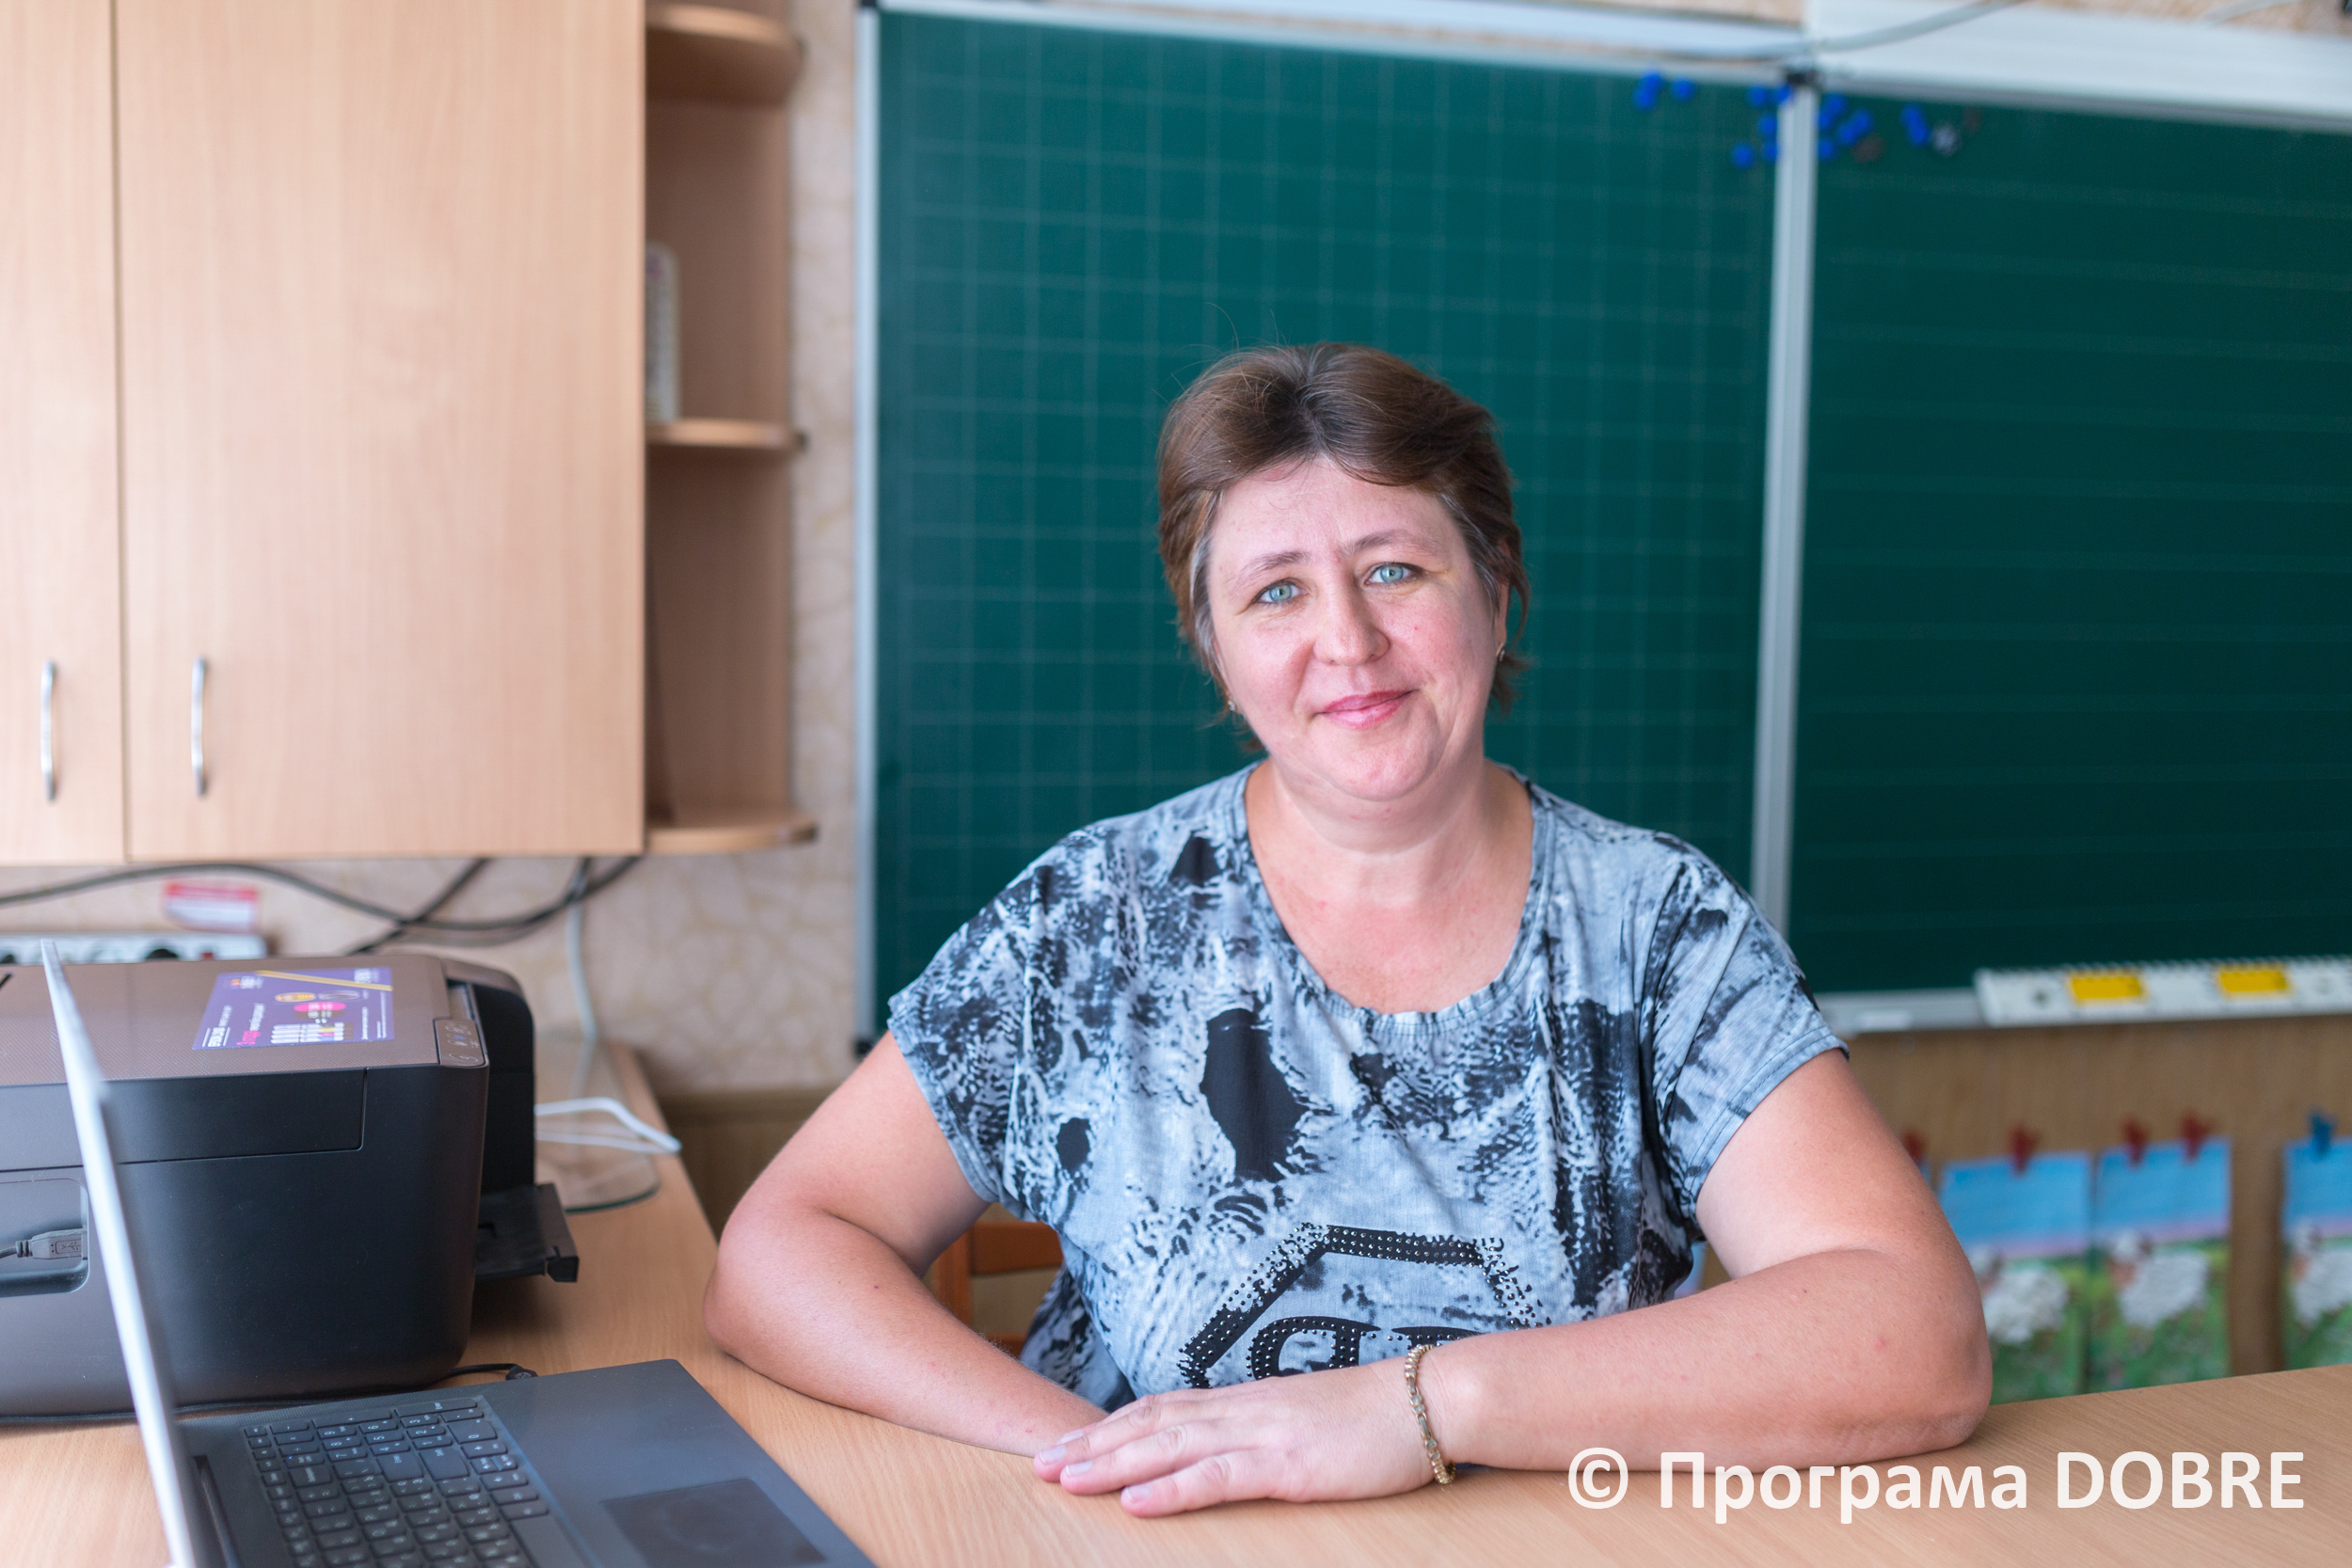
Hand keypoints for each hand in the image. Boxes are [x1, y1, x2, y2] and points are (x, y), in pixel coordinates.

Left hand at [1030, 1359, 1435, 1516]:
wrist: (1431, 1397)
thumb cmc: (1376, 1415)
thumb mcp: (1307, 1421)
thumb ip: (1263, 1430)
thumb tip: (1227, 1447)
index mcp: (1246, 1402)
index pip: (1161, 1409)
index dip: (1109, 1427)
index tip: (1064, 1443)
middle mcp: (1243, 1411)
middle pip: (1150, 1425)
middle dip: (1091, 1447)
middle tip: (1037, 1466)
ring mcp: (1263, 1436)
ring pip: (1170, 1448)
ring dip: (1112, 1466)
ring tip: (1064, 1481)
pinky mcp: (1288, 1466)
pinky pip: (1219, 1477)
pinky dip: (1172, 1490)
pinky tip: (1137, 1502)